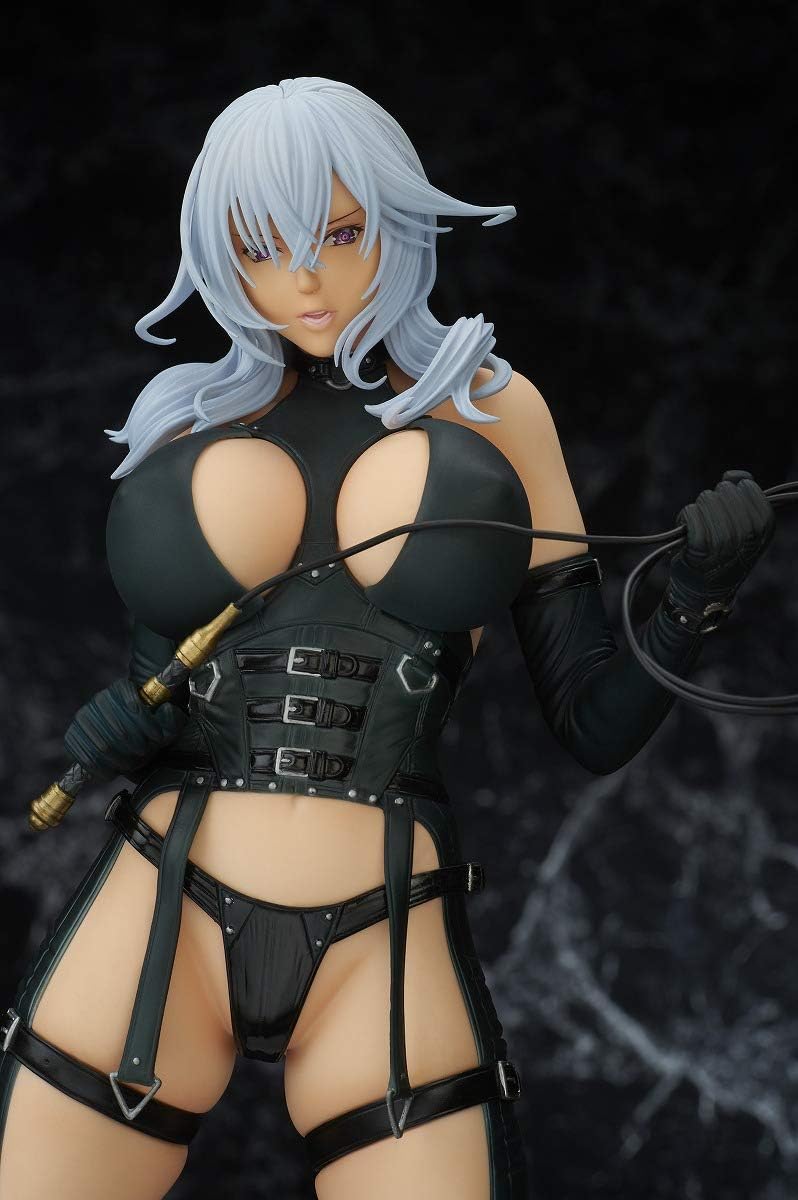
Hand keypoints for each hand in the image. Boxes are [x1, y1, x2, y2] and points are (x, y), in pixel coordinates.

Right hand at [64, 677, 188, 781]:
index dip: (147, 724)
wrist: (127, 737)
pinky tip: (114, 772)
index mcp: (122, 689)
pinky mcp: (72, 737)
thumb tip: (167, 710)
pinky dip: (102, 769)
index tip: (157, 738)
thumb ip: (171, 718)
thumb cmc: (149, 729)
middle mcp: (99, 699)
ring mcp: (83, 718)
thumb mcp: (166, 722)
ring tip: (133, 763)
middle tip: (145, 754)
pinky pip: (86, 757)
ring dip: (123, 760)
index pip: (133, 705)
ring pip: (104, 745)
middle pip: (120, 728)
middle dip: (137, 746)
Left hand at [668, 469, 774, 606]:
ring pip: (706, 499)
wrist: (704, 592)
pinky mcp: (701, 547)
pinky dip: (685, 516)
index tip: (728, 507)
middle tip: (710, 520)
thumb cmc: (722, 553)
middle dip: (714, 500)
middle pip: (725, 491)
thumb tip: (734, 476)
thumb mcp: (743, 525)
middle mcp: (749, 535)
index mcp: (765, 528)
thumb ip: (744, 494)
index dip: (735, 490)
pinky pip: (691, 513)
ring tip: (698, 527)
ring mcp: (726, 541)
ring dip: (698, 509)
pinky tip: (686, 528)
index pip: (749, 489)